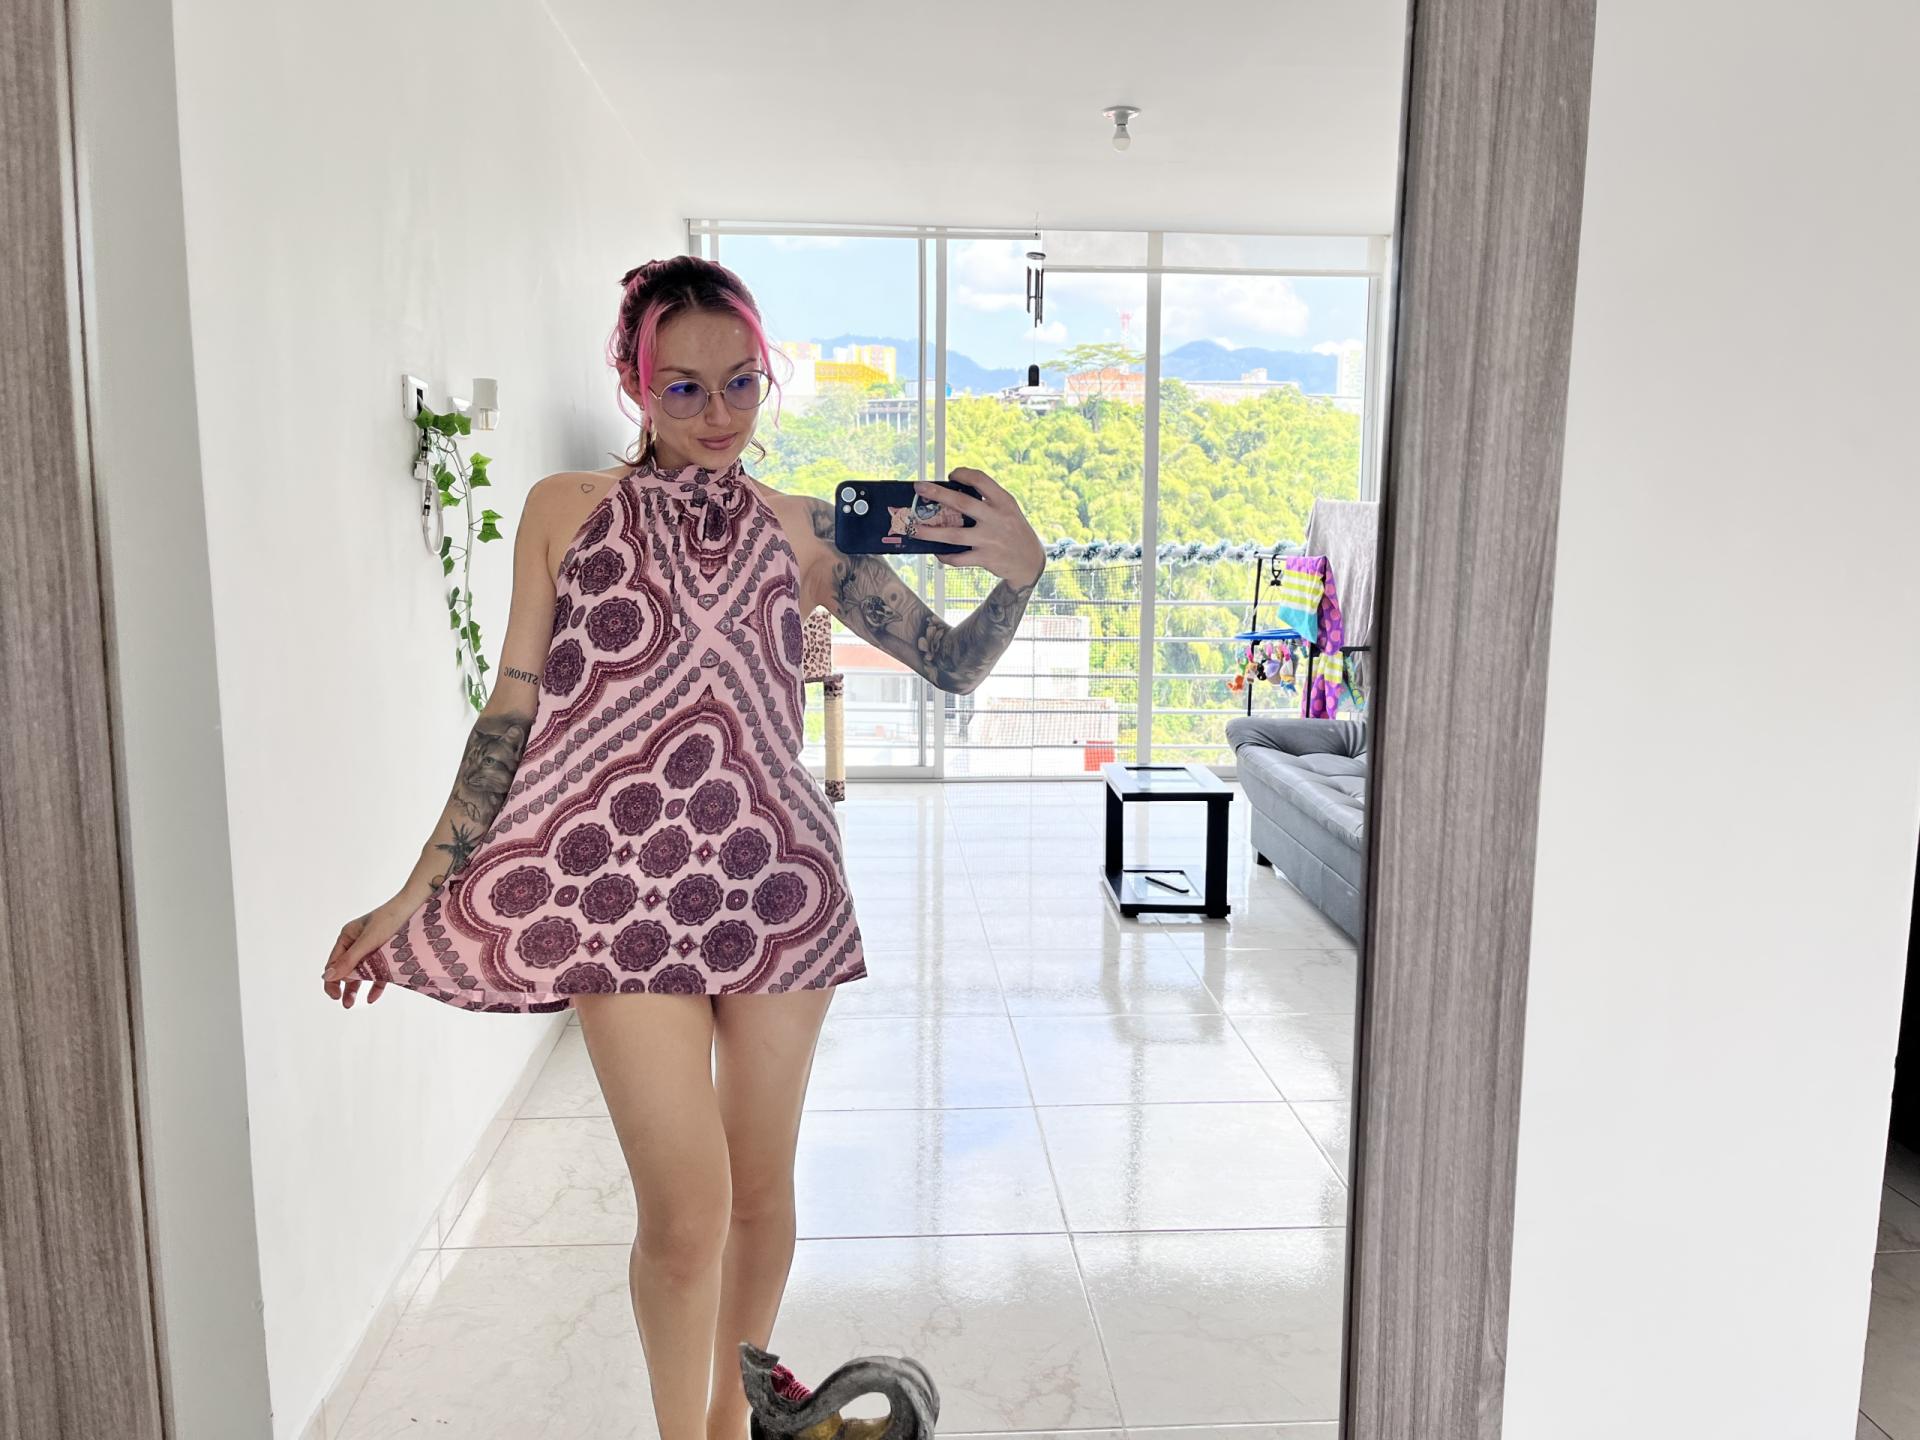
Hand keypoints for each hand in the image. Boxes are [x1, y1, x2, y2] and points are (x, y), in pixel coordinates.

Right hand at [322, 894, 414, 1007]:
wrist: (418, 905)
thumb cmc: (391, 918)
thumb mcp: (368, 941)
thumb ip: (350, 960)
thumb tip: (328, 977)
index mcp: (348, 937)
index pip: (334, 963)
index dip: (331, 980)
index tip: (335, 996)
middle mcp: (358, 943)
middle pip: (346, 970)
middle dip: (344, 987)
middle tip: (347, 1004)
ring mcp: (373, 949)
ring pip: (362, 973)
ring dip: (357, 988)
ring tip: (354, 1003)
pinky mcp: (388, 954)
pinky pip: (379, 973)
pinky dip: (375, 985)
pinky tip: (371, 998)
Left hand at [912, 469, 1044, 587]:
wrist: (1029, 560)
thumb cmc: (1014, 530)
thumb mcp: (1008, 509)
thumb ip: (987, 500)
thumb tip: (953, 493)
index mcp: (1003, 502)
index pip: (981, 480)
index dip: (963, 474)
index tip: (950, 475)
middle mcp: (996, 519)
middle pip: (962, 503)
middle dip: (937, 494)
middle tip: (919, 488)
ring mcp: (989, 540)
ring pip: (953, 535)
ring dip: (930, 532)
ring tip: (914, 528)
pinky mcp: (985, 558)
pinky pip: (958, 558)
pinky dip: (944, 556)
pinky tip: (936, 551)